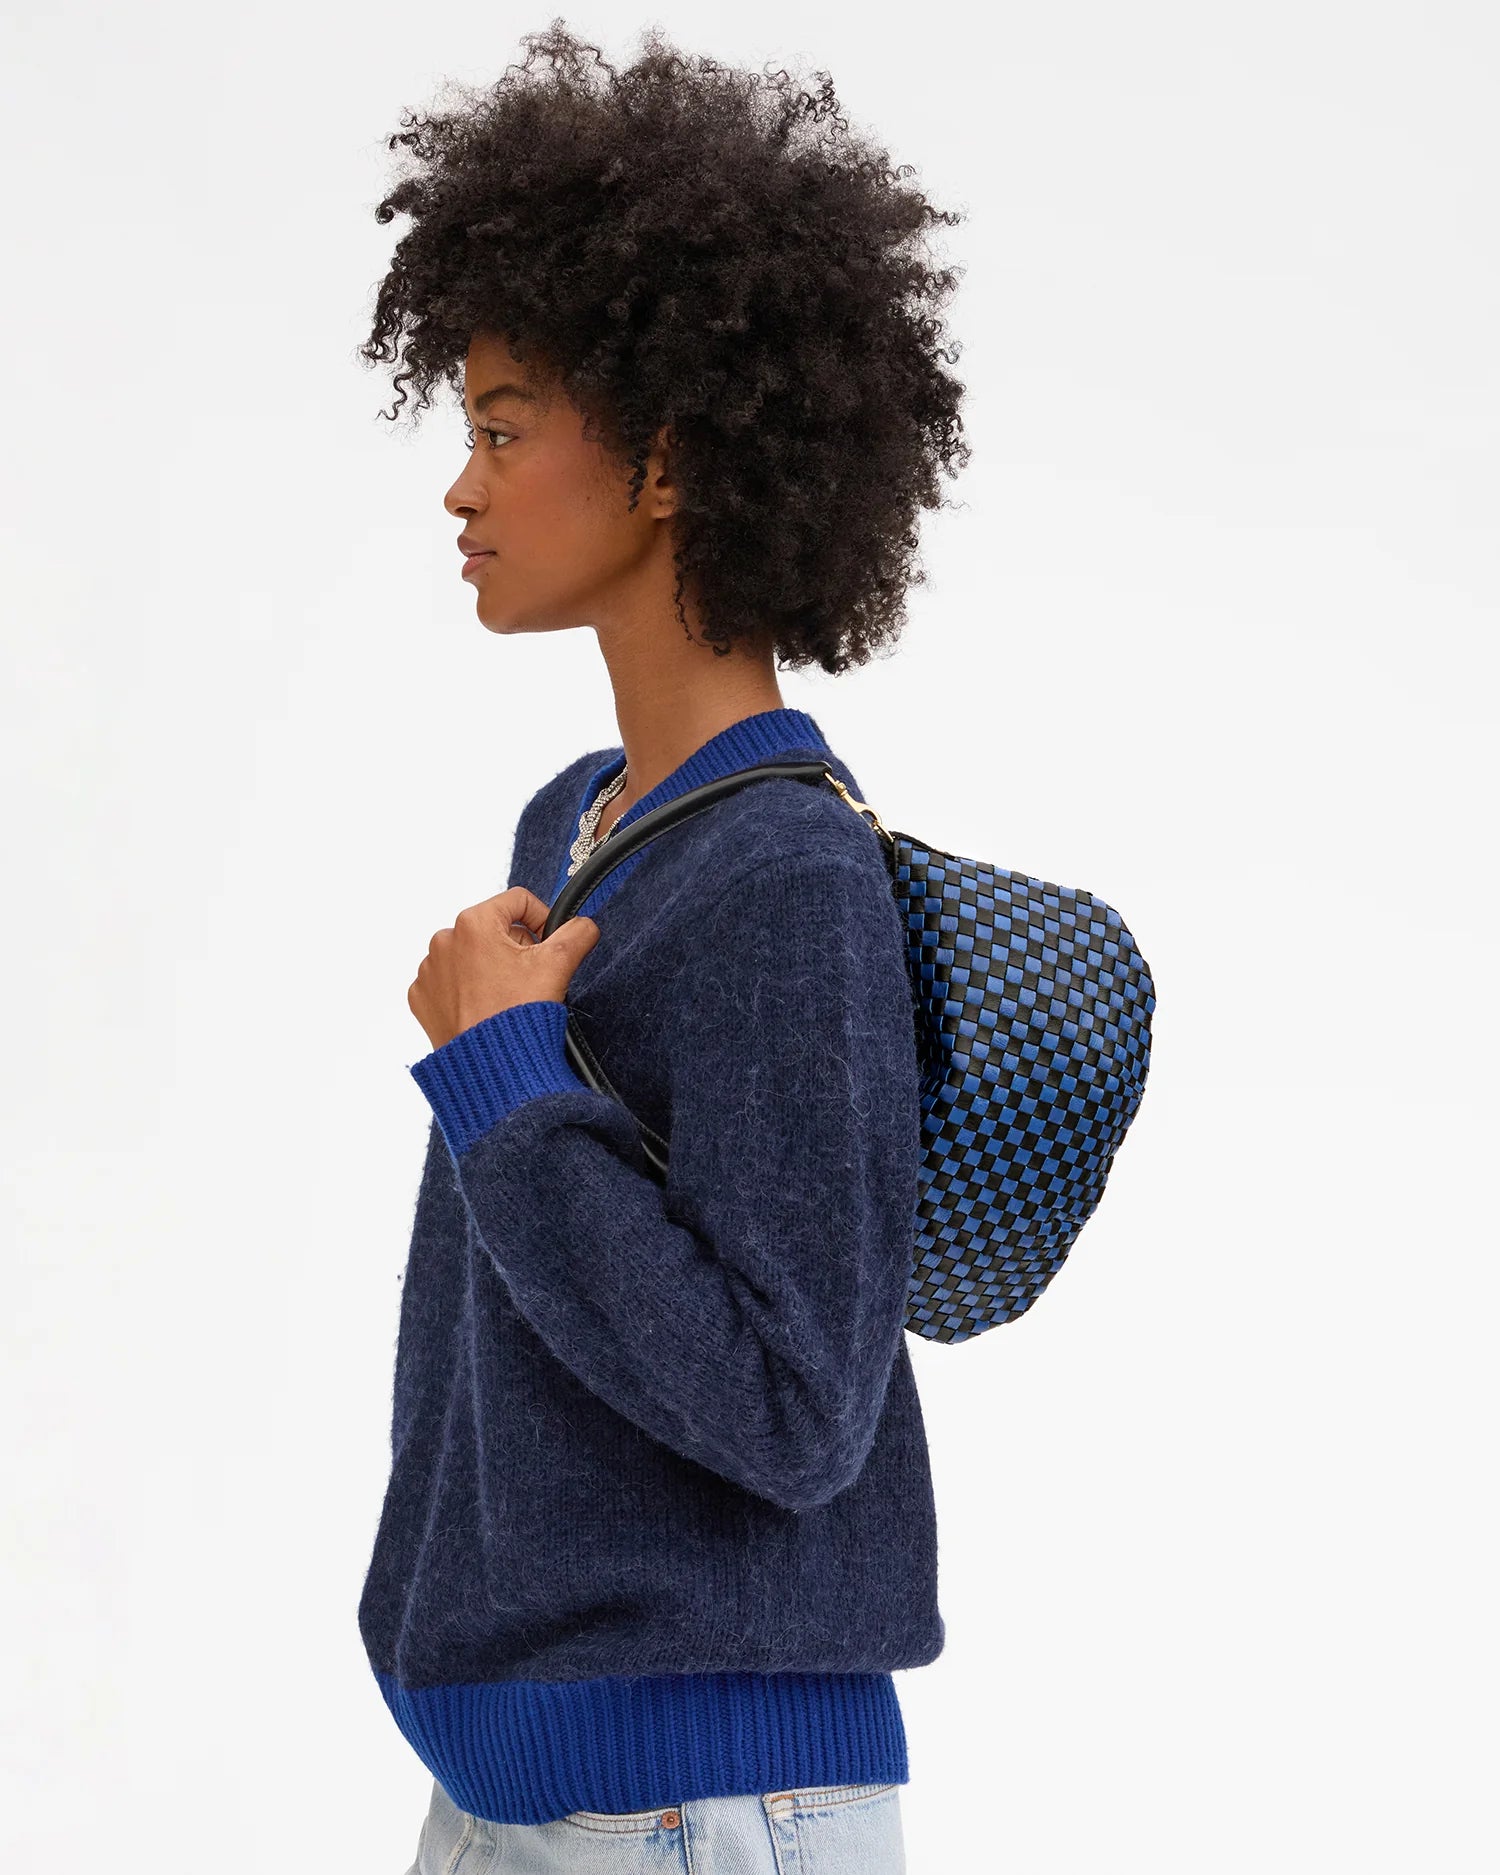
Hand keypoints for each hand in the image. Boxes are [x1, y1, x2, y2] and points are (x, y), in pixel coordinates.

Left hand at [408, 886, 599, 1051]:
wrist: (490, 1067)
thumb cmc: (516, 1016)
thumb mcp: (558, 965)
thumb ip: (577, 933)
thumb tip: (583, 924)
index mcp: (474, 923)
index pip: (518, 901)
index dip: (543, 920)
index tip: (549, 945)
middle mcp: (444, 940)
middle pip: (494, 929)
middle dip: (516, 948)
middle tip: (530, 978)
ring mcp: (429, 970)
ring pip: (472, 955)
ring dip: (492, 968)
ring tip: (507, 997)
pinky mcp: (422, 996)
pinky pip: (450, 981)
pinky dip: (468, 989)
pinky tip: (485, 1007)